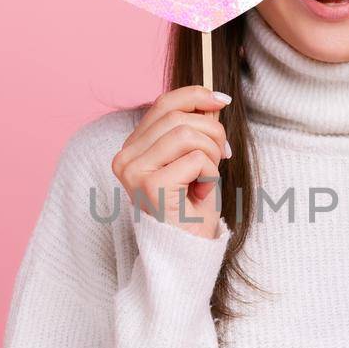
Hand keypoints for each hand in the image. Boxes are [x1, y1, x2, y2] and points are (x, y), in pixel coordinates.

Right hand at [111, 86, 231, 239]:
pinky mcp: (150, 185)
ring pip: (188, 134)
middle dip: (212, 133)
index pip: (163, 104)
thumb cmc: (191, 209)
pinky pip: (197, 159)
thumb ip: (193, 130)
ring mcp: (134, 171)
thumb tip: (213, 98)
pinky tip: (200, 193)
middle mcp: (125, 158)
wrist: (189, 251)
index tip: (222, 101)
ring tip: (207, 178)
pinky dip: (211, 174)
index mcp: (132, 149)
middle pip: (179, 117)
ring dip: (212, 154)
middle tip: (223, 156)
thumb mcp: (192, 160)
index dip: (195, 96)